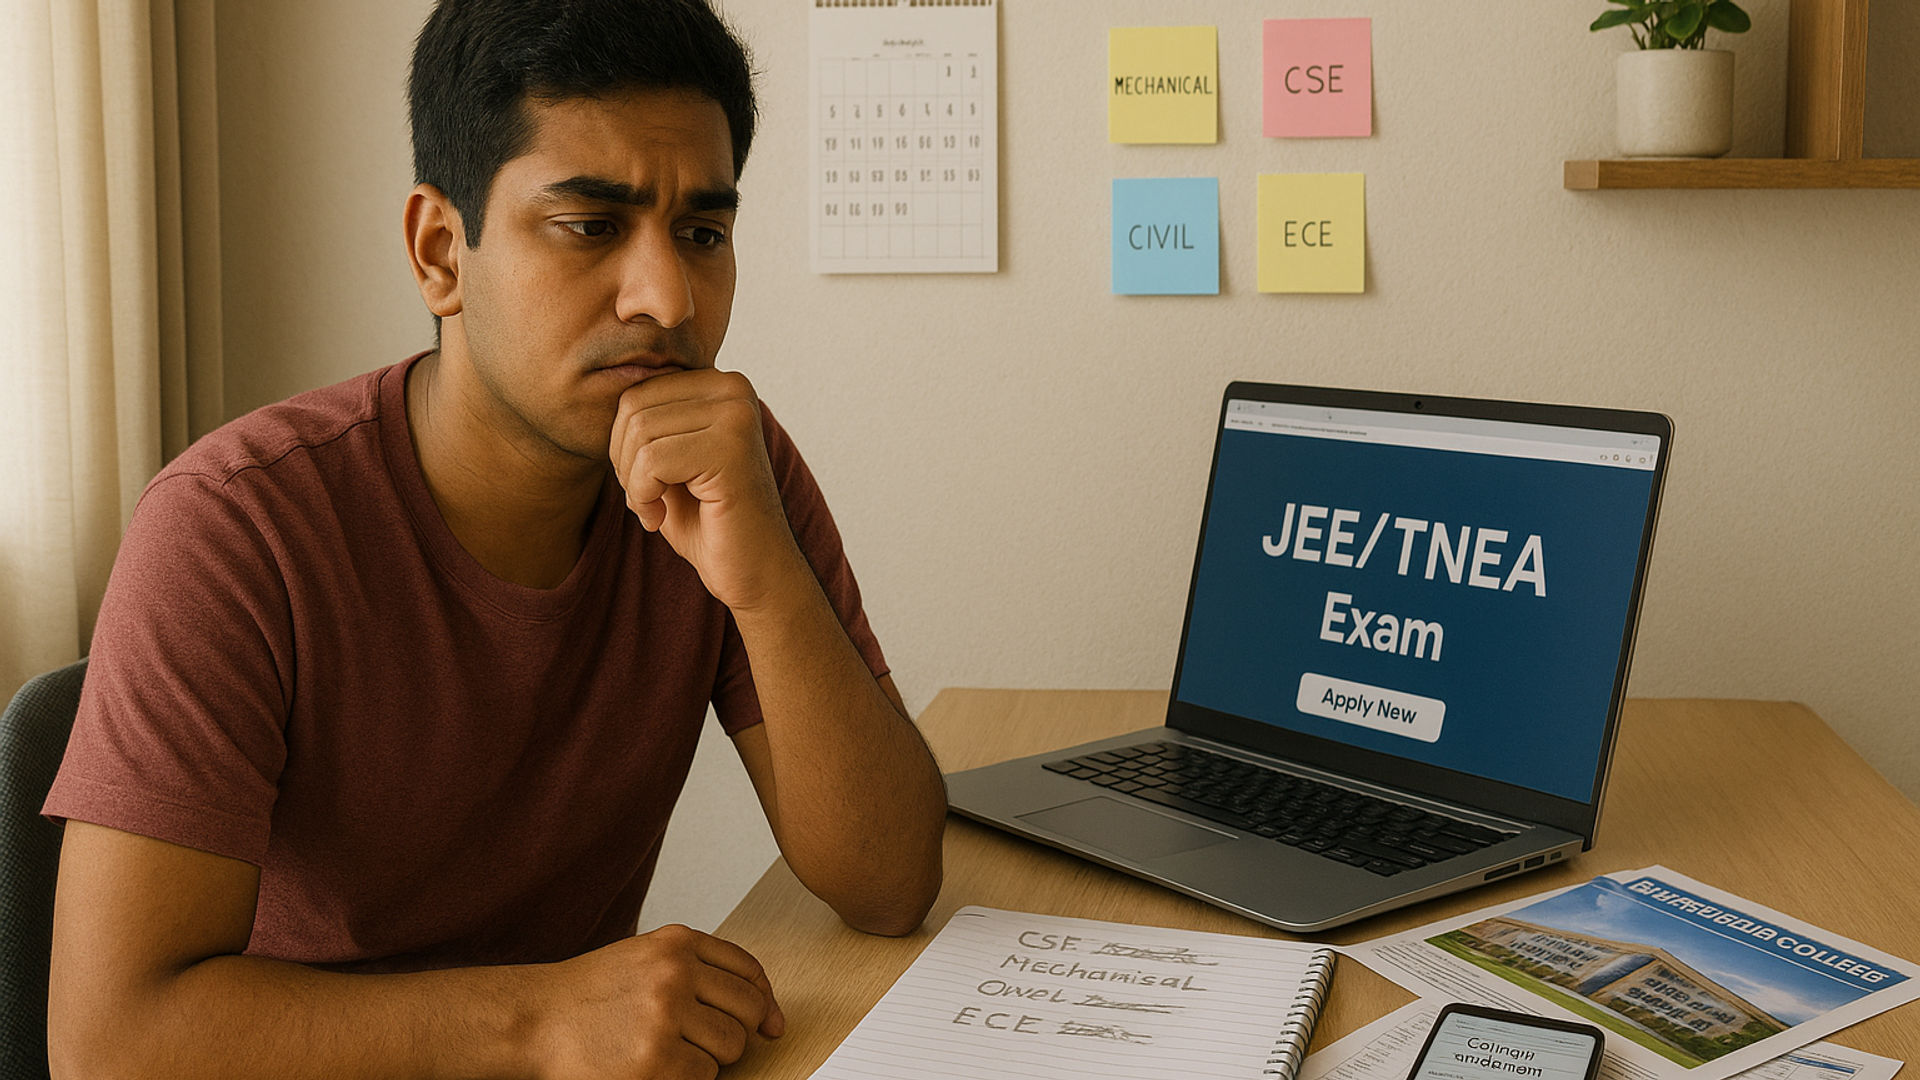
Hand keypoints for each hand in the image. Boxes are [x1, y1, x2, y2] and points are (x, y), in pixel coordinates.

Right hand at [532, 924, 783, 1079]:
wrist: (533, 1020)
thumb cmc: (589, 996)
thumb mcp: (645, 958)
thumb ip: (700, 972)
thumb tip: (770, 1017)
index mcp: (676, 943)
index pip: (748, 970)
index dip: (763, 1001)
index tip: (767, 1023)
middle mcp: (676, 973)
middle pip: (748, 1010)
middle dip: (735, 1033)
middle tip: (700, 1042)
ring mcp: (666, 1017)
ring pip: (731, 1046)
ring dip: (709, 1058)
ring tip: (670, 1052)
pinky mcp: (657, 1061)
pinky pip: (704, 1076)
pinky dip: (687, 1079)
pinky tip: (656, 1068)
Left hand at [608, 369, 808, 611]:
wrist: (755, 572)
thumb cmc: (708, 521)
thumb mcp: (670, 460)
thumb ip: (648, 422)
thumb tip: (604, 389)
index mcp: (722, 384)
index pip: (637, 391)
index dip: (622, 442)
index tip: (644, 482)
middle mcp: (735, 388)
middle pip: (634, 406)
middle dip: (623, 460)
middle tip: (645, 499)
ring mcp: (736, 415)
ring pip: (640, 432)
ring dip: (632, 482)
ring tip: (654, 509)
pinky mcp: (731, 448)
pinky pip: (652, 460)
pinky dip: (643, 497)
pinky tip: (659, 519)